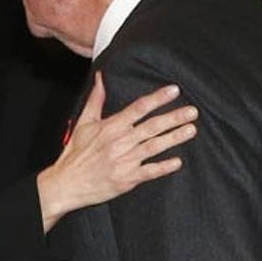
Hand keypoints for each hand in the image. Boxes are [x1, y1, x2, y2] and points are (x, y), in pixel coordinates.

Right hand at [36, 73, 196, 231]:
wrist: (68, 183)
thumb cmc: (75, 153)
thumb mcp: (84, 123)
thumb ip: (96, 100)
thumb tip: (101, 78)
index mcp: (111, 127)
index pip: (138, 108)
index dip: (157, 98)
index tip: (174, 90)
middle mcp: (120, 142)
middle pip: (152, 126)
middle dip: (174, 118)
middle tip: (193, 111)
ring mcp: (125, 161)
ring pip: (154, 146)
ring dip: (174, 138)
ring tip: (191, 129)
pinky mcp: (127, 179)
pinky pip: (149, 172)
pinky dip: (163, 167)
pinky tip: (177, 162)